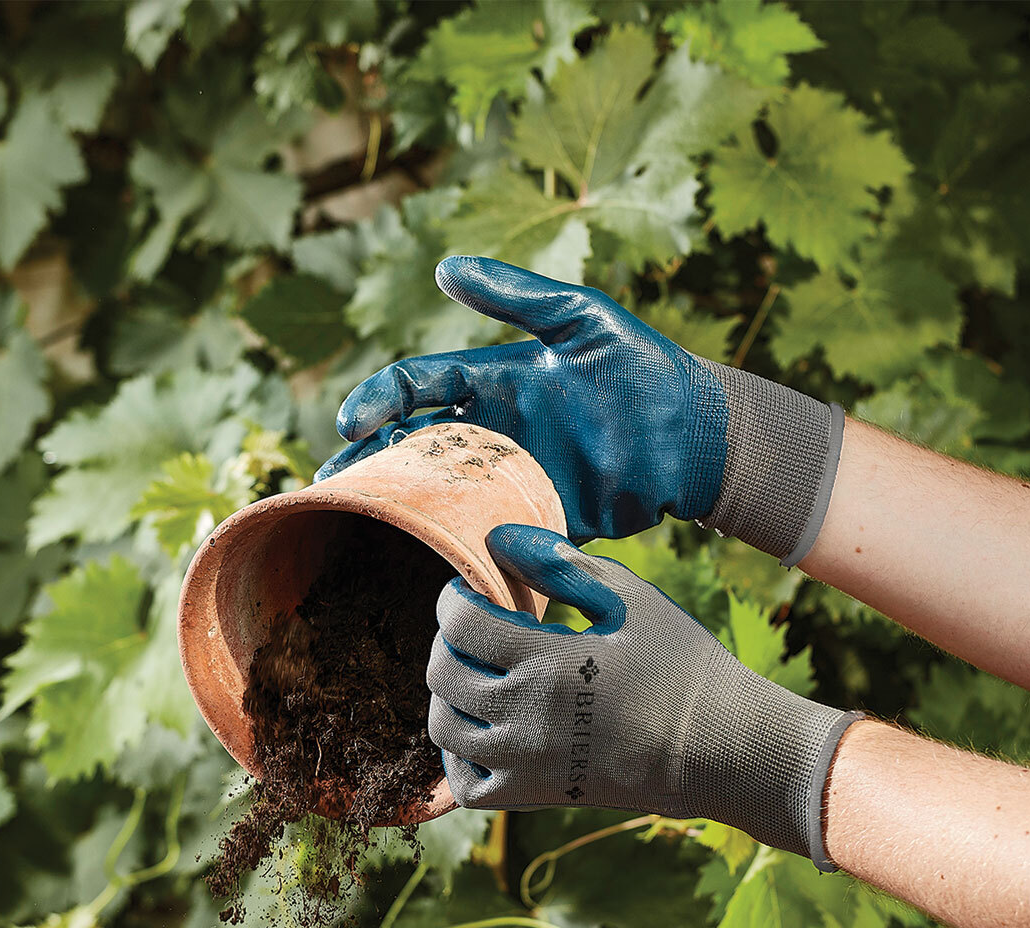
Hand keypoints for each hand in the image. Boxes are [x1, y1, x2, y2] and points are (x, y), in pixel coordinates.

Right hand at [320, 257, 843, 562]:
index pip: (416, 387)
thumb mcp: (580, 320)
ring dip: (400, 510)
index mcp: (491, 381)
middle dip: (369, 465)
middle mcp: (492, 433)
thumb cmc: (640, 367)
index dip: (378, 401)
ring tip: (363, 525)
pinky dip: (459, 546)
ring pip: (440, 496)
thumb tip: (444, 266)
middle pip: (412, 448)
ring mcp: (512, 479)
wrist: (695, 436)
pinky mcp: (539, 520)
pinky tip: (426, 558)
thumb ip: (516, 297)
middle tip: (334, 483)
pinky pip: (490, 535)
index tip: (352, 421)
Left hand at [427, 525, 860, 868]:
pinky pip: (465, 783)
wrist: (717, 749)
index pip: (460, 620)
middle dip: (448, 641)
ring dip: (448, 695)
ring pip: (443, 728)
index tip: (471, 591)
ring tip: (477, 675)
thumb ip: (561, 564)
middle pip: (442, 673)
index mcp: (549, 660)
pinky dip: (457, 756)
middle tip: (474, 631)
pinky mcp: (535, 795)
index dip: (454, 596)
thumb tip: (498, 538)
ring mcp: (526, 762)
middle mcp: (527, 716)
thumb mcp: (630, 599)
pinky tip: (480, 729)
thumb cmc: (680, 666)